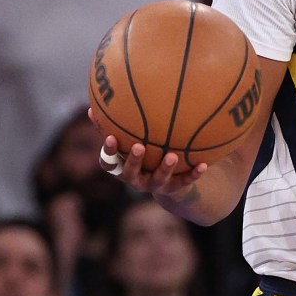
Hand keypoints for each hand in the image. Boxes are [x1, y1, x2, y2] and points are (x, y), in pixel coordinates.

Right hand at [91, 108, 206, 199]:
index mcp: (122, 168)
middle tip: (139, 146)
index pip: (109, 163)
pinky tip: (204, 164)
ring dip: (165, 168)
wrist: (169, 183)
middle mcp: (136, 179)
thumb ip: (114, 128)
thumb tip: (92, 107)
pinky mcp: (174, 188)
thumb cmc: (144, 157)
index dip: (109, 152)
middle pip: (130, 173)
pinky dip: (193, 174)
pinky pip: (184, 182)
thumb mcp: (128, 144)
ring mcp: (155, 185)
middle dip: (134, 161)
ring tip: (172, 155)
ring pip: (158, 179)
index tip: (111, 138)